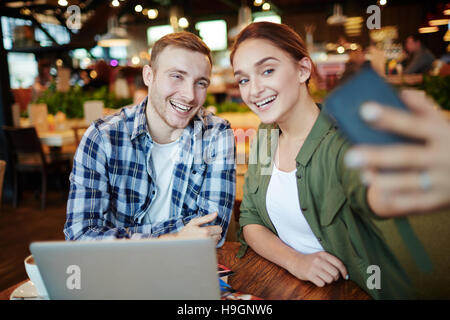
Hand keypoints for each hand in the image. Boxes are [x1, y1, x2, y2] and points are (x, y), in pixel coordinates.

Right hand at [176, 212, 221, 243]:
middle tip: (205, 233)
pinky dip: (210, 245)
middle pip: (219, 235)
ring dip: (212, 239)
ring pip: (216, 241)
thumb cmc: (186, 231)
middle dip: (214, 233)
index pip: (219, 228)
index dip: (215, 227)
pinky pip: (213, 247)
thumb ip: (206, 218)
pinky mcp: (205, 251)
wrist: (178, 242)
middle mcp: (207, 240)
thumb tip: (216, 213)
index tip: (209, 227)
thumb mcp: (195, 222)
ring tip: (203, 238)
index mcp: (206, 231)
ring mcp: (206, 247)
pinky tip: (203, 243)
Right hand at [286, 251, 347, 286]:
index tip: (345, 276)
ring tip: (323, 278)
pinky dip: (321, 283)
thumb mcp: (320, 256)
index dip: (344, 271)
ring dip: (328, 281)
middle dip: (335, 277)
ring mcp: (313, 267)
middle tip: (331, 277)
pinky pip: (322, 283)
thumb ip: (331, 261)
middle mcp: (319, 260)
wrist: (295, 261)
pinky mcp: (309, 275)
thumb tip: (344, 273)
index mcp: (323, 254)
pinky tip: (317, 279)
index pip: (339, 263)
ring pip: (329, 279)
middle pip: (335, 273)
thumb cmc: (310, 260)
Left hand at [345, 89, 449, 215]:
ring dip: (385, 180)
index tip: (364, 110)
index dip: (389, 117)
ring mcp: (441, 180)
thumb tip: (401, 93)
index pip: (412, 124)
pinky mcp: (439, 199)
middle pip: (406, 156)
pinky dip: (399, 200)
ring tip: (364, 176)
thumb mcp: (443, 125)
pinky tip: (380, 195)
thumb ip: (424, 109)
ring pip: (410, 182)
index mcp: (441, 133)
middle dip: (377, 156)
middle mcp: (442, 157)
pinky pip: (417, 203)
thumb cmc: (449, 143)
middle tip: (349, 157)